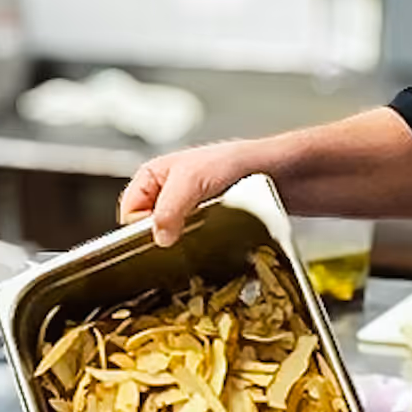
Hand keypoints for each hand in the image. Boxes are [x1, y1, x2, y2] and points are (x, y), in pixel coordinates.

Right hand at [118, 141, 260, 246]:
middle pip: (149, 229)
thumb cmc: (238, 162)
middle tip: (181, 240)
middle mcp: (168, 193)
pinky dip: (199, 249)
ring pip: (171, 238)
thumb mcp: (193, 180)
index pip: (129, 212)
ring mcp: (188, 210)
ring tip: (200, 241)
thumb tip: (158, 237)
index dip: (140, 226)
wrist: (282, 172)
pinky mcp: (208, 226)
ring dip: (183, 245)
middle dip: (162, 238)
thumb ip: (169, 208)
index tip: (158, 236)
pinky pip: (193, 244)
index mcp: (153, 175)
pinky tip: (211, 247)